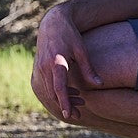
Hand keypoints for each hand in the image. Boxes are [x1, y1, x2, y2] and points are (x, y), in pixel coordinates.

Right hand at [30, 5, 98, 121]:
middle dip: (65, 105)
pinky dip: (55, 93)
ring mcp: (39, 67)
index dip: (64, 102)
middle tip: (79, 114)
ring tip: (78, 102)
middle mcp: (45, 66)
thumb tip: (99, 84)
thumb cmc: (70, 35)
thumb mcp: (81, 50)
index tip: (69, 114)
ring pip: (48, 91)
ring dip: (61, 100)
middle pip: (53, 93)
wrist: (52, 23)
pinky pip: (44, 85)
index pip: (59, 88)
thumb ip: (88, 69)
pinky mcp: (37, 68)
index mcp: (56, 62)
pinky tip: (69, 93)